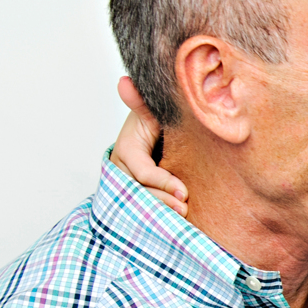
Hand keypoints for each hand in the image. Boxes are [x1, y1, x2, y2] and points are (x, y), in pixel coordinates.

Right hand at [113, 77, 186, 214]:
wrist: (163, 135)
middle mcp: (123, 171)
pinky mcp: (141, 196)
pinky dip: (161, 217)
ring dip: (161, 212)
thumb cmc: (157, 121)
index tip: (183, 191)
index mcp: (126, 150)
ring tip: (183, 215)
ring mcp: (130, 187)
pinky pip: (147, 210)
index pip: (141, 170)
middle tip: (184, 207)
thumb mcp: (151, 111)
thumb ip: (140, 102)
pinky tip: (178, 224)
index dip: (160, 181)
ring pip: (141, 204)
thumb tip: (124, 82)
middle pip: (138, 192)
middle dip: (160, 201)